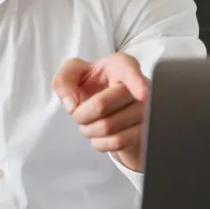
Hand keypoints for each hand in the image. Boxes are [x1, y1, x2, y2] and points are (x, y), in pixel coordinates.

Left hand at [52, 53, 150, 172]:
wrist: (108, 105)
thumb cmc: (93, 84)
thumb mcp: (73, 73)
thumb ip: (63, 80)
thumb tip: (72, 104)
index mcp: (120, 65)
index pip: (129, 71)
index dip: (136, 83)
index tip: (141, 95)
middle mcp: (140, 85)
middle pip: (101, 105)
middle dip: (80, 114)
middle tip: (79, 113)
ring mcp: (146, 111)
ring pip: (109, 127)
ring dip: (89, 130)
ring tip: (89, 124)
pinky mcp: (145, 133)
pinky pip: (118, 143)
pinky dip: (100, 143)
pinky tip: (100, 135)